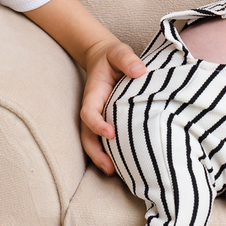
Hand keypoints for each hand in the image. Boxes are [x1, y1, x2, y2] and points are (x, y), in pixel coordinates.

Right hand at [78, 39, 145, 174]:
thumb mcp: (119, 52)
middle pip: (86, 135)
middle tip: (110, 168)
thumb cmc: (113, 57)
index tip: (111, 133)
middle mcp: (93, 108)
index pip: (89, 112)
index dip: (97, 124)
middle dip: (95, 153)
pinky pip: (102, 140)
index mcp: (94, 94)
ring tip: (114, 172)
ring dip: (100, 158)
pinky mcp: (106, 121)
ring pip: (92, 142)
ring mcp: (97, 117)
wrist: (105, 58)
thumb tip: (139, 70)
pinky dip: (108, 153)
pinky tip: (122, 164)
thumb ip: (127, 59)